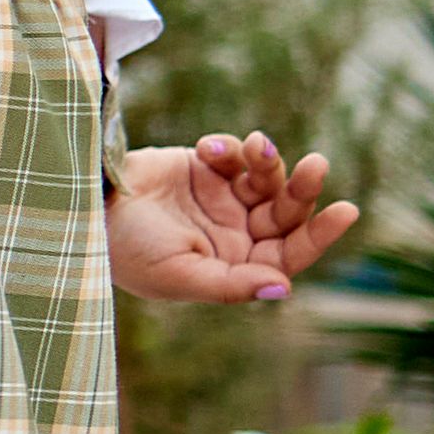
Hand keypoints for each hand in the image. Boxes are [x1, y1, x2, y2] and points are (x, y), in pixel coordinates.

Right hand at [107, 133, 362, 308]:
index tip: (346, 210)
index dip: (320, 233)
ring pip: (268, 179)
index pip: (290, 253)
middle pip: (286, 212)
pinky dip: (230, 148)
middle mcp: (236, 234)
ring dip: (268, 160)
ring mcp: (224, 200)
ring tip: (254, 145)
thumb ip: (232, 284)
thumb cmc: (127, 251)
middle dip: (302, 189)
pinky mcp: (207, 168)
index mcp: (236, 266)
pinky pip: (236, 154)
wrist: (86, 207)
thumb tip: (284, 289)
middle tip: (315, 165)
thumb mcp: (179, 274)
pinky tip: (206, 149)